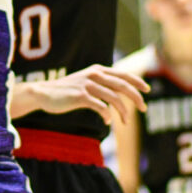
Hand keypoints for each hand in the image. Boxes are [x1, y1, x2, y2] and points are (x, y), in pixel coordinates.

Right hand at [34, 65, 148, 124]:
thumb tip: (119, 92)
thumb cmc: (66, 90)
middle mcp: (94, 75)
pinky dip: (107, 115)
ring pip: (114, 98)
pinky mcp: (80, 96)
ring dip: (123, 111)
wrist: (44, 93)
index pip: (123, 74)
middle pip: (122, 85)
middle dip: (136, 97)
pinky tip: (107, 121)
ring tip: (126, 122)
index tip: (147, 89)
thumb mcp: (86, 81)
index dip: (137, 82)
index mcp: (97, 70)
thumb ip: (101, 83)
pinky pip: (100, 106)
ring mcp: (87, 85)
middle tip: (144, 109)